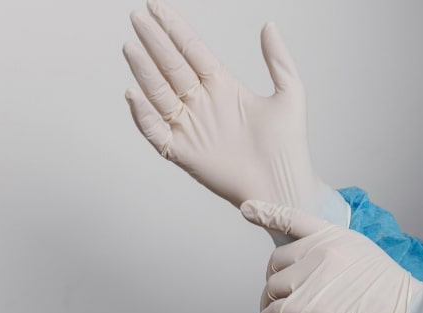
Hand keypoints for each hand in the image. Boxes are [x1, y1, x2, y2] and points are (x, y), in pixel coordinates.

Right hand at [123, 1, 346, 230]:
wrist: (284, 184)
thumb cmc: (288, 145)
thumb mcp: (290, 94)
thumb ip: (278, 59)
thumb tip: (269, 25)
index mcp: (223, 86)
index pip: (192, 50)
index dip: (174, 29)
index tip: (156, 7)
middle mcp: (202, 102)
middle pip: (171, 66)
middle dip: (155, 42)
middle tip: (138, 17)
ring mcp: (190, 126)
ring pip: (159, 93)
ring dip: (145, 71)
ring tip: (132, 46)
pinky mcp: (183, 152)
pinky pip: (156, 131)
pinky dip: (143, 115)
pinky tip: (134, 94)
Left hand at [240, 200, 422, 312]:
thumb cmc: (392, 293)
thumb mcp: (364, 254)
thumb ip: (335, 251)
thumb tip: (311, 266)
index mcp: (335, 235)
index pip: (294, 218)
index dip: (268, 213)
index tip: (248, 208)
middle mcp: (321, 251)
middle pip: (276, 260)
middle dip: (273, 277)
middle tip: (277, 292)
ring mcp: (312, 278)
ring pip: (272, 286)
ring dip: (269, 301)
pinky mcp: (306, 306)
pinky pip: (272, 311)